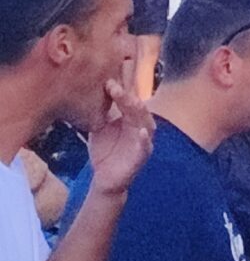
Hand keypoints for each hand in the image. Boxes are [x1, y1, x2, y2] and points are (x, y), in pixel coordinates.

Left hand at [83, 72, 154, 195]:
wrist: (104, 178)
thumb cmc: (105, 150)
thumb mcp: (100, 128)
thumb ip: (102, 112)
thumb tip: (92, 91)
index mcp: (131, 118)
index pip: (129, 100)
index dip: (120, 91)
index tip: (107, 82)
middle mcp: (140, 126)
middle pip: (138, 108)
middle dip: (128, 97)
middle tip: (114, 88)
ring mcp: (143, 141)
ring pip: (146, 123)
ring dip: (140, 112)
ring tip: (133, 102)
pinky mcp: (141, 156)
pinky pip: (145, 147)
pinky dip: (145, 139)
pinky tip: (141, 132)